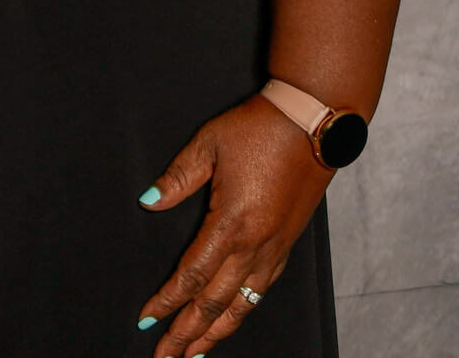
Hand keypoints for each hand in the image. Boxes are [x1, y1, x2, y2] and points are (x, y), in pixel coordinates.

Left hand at [136, 93, 332, 353]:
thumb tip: (149, 201)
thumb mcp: (208, 144)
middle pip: (214, 303)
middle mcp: (254, 245)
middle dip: (186, 333)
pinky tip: (233, 318)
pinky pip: (261, 290)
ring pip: (241, 305)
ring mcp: (274, 248)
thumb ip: (178, 177)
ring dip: (215, 333)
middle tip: (164, 356)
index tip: (147, 318)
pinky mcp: (287, 244)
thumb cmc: (259, 129)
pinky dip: (243, 312)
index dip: (167, 300)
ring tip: (194, 354)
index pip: (192, 276)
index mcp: (231, 223)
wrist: (312, 124)